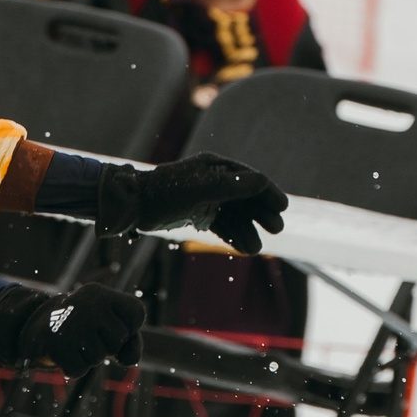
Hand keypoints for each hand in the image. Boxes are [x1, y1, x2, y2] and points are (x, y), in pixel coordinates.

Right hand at [0, 282, 145, 376]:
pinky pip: (78, 370)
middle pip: (119, 339)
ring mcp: (70, 323)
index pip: (136, 313)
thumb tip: (129, 361)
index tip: (108, 322)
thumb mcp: (108, 327)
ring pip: (99, 357)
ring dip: (89, 358)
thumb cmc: (82, 327)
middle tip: (87, 335)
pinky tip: (65, 353)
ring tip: (75, 343)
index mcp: (101, 293)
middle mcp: (86, 303)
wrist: (37, 327)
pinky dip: (73, 368)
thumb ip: (130, 343)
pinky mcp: (54, 343)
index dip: (128, 326)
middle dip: (107, 345)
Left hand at [96, 154, 289, 248]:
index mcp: (216, 168)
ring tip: (255, 249)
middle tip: (277, 229)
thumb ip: (232, 185)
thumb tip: (262, 182)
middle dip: (262, 213)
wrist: (134, 204)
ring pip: (235, 216)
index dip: (268, 193)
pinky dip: (232, 236)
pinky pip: (222, 226)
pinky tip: (243, 248)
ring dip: (247, 230)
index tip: (282, 207)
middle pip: (246, 198)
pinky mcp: (199, 215)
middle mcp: (215, 182)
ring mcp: (208, 199)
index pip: (250, 179)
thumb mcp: (201, 187)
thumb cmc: (166, 191)